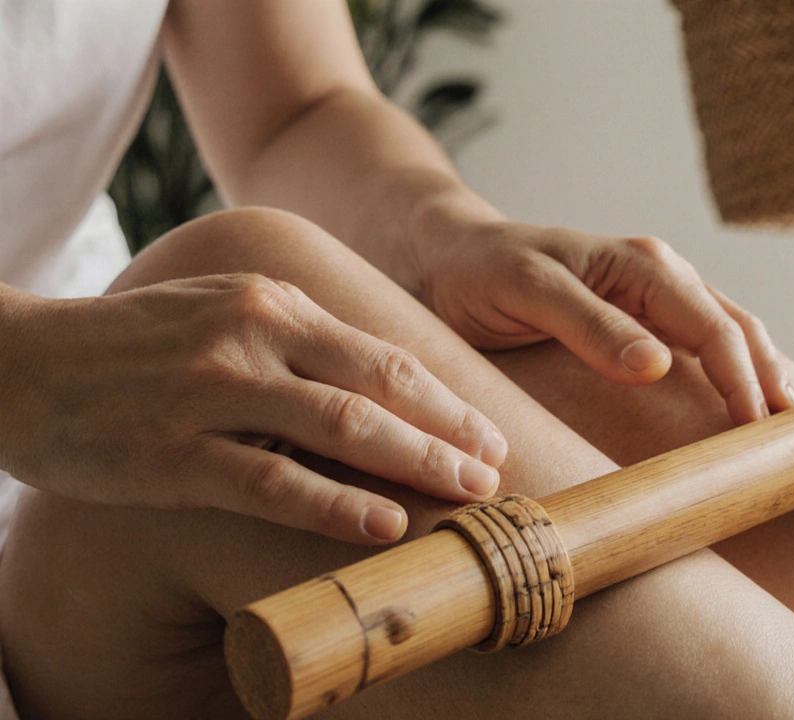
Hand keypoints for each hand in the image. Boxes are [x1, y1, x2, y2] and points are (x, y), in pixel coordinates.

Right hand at [0, 274, 506, 544]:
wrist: (16, 362)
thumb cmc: (133, 346)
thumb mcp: (221, 314)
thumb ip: (295, 342)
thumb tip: (376, 389)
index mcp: (272, 301)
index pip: (382, 352)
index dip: (445, 397)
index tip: (490, 432)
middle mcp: (250, 336)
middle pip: (378, 386)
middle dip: (449, 431)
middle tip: (500, 471)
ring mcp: (211, 393)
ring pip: (339, 429)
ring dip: (414, 464)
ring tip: (469, 495)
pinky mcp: (172, 452)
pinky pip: (271, 482)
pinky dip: (335, 506)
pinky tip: (383, 527)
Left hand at [415, 220, 793, 424]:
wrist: (449, 254)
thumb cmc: (481, 270)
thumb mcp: (525, 291)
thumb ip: (589, 324)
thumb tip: (659, 366)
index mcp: (643, 264)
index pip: (714, 327)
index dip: (744, 380)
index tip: (757, 431)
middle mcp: (661, 275)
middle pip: (738, 330)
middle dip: (771, 383)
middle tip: (792, 442)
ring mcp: (656, 297)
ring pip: (732, 335)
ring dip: (764, 378)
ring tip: (790, 428)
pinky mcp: (644, 320)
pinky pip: (705, 344)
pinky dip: (737, 373)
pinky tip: (751, 404)